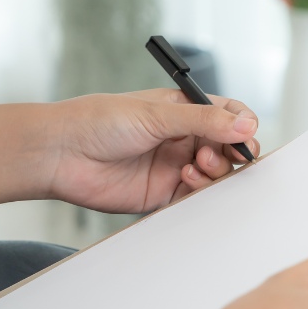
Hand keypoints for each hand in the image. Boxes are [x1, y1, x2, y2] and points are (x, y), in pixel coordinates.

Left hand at [0, 90, 260, 211]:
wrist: (60, 154)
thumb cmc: (100, 121)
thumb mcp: (158, 114)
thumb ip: (205, 121)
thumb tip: (246, 125)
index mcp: (184, 110)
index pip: (228, 115)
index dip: (242, 125)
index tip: (247, 135)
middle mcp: (183, 138)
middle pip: (227, 148)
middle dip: (232, 153)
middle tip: (226, 156)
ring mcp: (174, 167)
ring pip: (215, 175)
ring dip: (216, 172)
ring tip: (197, 166)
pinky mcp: (163, 194)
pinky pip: (195, 198)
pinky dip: (199, 192)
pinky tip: (185, 181)